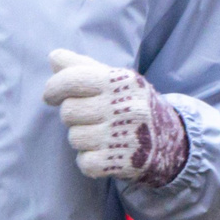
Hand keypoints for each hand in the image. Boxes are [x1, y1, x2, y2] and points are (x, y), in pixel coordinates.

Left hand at [42, 51, 189, 185]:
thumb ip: (83, 67)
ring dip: (82, 138)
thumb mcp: (114, 80)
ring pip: (75, 138)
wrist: (170, 138)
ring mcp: (125, 136)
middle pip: (69, 111)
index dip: (54, 87)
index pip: (74, 79)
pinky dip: (90, 160)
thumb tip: (54, 56)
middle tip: (89, 117)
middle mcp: (125, 107)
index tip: (50, 96)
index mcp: (121, 82)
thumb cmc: (131, 104)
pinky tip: (104, 152)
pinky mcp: (123, 162)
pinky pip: (85, 162)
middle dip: (73, 116)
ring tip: (100, 135)